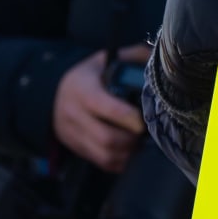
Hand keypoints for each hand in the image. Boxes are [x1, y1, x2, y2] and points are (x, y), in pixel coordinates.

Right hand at [52, 43, 149, 171]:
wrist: (57, 93)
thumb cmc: (92, 74)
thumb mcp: (106, 58)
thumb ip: (133, 55)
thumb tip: (160, 58)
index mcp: (83, 88)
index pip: (107, 107)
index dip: (130, 117)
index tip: (145, 119)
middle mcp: (73, 113)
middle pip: (106, 138)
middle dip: (132, 139)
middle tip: (147, 133)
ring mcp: (71, 133)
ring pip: (104, 154)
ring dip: (127, 152)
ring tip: (141, 142)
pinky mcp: (75, 147)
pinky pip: (100, 162)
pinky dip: (119, 161)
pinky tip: (131, 151)